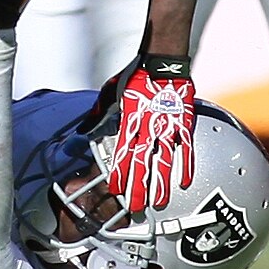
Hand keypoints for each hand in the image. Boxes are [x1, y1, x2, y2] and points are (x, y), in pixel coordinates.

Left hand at [108, 55, 195, 213]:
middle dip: (138, 186)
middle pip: (142, 162)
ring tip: (158, 202)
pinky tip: (183, 182)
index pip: (122, 153)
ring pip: (164, 160)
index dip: (119, 172)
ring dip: (161, 183)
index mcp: (129, 120)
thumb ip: (97, 115)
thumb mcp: (109, 93)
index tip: (116, 189)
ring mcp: (167, 127)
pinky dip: (185, 166)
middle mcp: (148, 127)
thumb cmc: (135, 76)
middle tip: (136, 206)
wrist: (162, 62)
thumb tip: (82, 130)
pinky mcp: (183, 124)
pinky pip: (185, 149)